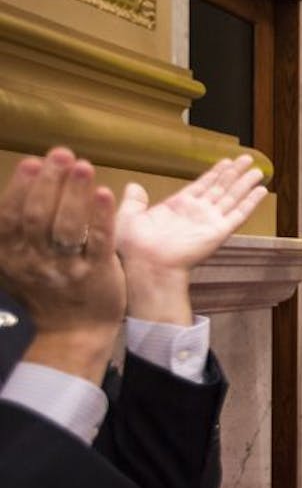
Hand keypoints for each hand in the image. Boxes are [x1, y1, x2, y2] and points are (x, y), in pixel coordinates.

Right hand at [0, 148, 123, 381]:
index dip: (21, 188)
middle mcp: (34, 260)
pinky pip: (99, 243)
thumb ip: (13, 231)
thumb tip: (19, 190)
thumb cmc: (44, 290)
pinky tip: (105, 194)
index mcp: (11, 255)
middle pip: (38, 216)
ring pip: (67, 227)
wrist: (70, 334)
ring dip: (74, 194)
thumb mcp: (16, 263)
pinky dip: (101, 218)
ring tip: (83, 166)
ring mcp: (66, 268)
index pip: (11, 217)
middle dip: (50, 182)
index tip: (33, 162)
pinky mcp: (97, 273)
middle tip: (62, 153)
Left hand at [116, 155, 267, 323]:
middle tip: (247, 159)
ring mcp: (209, 221)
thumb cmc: (134, 246)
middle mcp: (197, 212)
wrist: (147, 265)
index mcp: (178, 206)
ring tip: (258, 170)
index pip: (202, 185)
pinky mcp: (219, 232)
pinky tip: (261, 191)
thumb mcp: (129, 217)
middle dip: (234, 173)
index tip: (227, 162)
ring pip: (232, 197)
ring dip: (245, 183)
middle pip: (221, 188)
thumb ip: (135, 201)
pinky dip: (251, 202)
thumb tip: (134, 186)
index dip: (215, 173)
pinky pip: (239, 214)